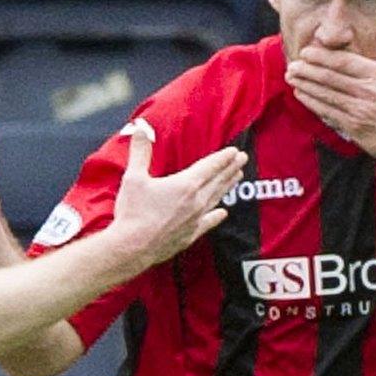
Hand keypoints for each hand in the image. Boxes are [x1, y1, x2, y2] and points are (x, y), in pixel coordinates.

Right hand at [104, 128, 245, 270]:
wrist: (132, 247)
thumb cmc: (132, 212)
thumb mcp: (133, 178)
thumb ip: (140, 152)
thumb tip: (139, 128)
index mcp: (185, 184)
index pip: (210, 167)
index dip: (223, 158)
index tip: (235, 151)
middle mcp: (196, 201)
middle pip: (218, 181)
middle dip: (230, 168)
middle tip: (243, 159)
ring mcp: (195, 219)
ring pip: (216, 199)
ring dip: (227, 186)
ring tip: (237, 177)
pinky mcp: (190, 235)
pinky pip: (208, 222)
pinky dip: (217, 216)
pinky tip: (223, 213)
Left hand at [284, 23, 375, 166]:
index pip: (344, 61)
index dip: (321, 56)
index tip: (306, 51)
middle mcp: (369, 92)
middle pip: (330, 77)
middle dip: (307, 69)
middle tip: (292, 63)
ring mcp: (361, 111)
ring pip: (325, 95)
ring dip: (305, 85)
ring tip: (291, 77)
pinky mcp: (355, 129)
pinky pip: (328, 113)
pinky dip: (312, 103)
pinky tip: (302, 95)